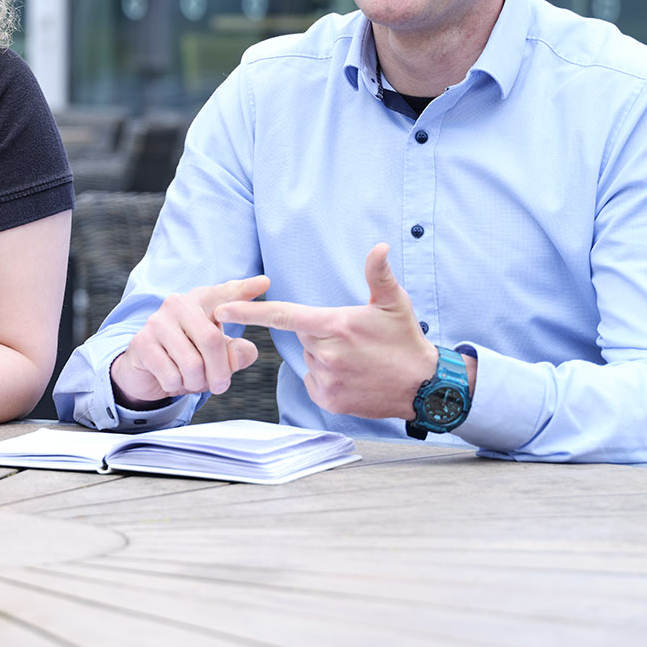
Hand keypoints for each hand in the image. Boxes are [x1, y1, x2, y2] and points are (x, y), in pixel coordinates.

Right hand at [111, 276, 268, 403]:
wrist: (147, 372)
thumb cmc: (190, 359)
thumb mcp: (219, 358)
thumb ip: (237, 354)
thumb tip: (242, 351)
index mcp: (202, 301)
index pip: (226, 294)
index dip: (245, 289)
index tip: (265, 282)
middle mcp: (178, 304)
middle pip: (212, 340)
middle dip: (220, 372)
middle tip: (221, 386)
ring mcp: (157, 322)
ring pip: (192, 363)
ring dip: (197, 383)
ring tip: (193, 382)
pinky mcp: (142, 343)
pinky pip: (171, 374)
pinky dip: (177, 386)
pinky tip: (172, 380)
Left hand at [214, 244, 436, 418]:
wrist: (425, 388)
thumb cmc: (407, 340)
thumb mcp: (394, 303)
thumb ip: (379, 274)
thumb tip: (379, 246)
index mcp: (333, 326)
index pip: (282, 315)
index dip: (249, 311)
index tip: (221, 309)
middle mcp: (325, 353)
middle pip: (303, 337)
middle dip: (320, 335)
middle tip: (352, 339)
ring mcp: (325, 379)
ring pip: (310, 360)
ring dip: (325, 357)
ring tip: (357, 359)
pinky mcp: (328, 400)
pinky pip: (314, 382)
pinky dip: (326, 378)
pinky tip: (352, 376)